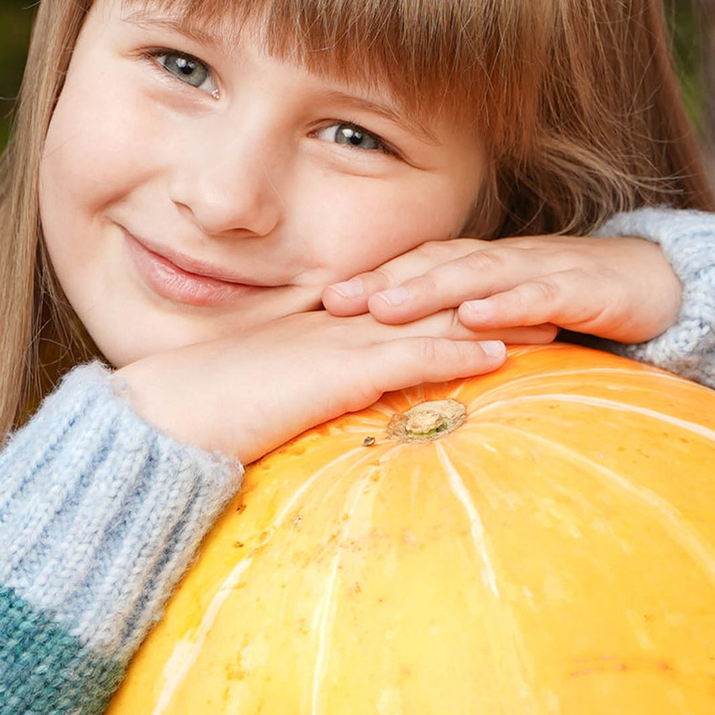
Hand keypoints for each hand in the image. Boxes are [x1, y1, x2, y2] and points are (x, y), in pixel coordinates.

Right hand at [113, 304, 517, 464]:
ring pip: (433, 321)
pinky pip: (410, 356)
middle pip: (430, 303)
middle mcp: (335, 323)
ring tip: (549, 322)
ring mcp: (338, 342)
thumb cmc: (200, 414)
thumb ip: (300, 392)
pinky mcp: (337, 371)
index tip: (494, 297)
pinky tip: (499, 354)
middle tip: (545, 296)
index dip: (451, 297)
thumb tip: (322, 408)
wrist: (165, 418)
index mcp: (318, 326)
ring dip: (494, 319)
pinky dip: (457, 350)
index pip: (400, 304)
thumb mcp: (262, 396)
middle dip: (490, 299)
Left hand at [319, 232, 683, 347]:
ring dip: (429, 288)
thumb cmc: (571, 301)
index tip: (315, 301)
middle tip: (332, 301)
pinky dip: (505, 304)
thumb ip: (463, 329)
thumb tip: (401, 361)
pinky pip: (536, 295)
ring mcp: (538, 271)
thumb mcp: (508, 314)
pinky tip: (476, 316)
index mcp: (480, 266)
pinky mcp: (577, 288)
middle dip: (381, 281)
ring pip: (475, 275)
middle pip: (433, 265)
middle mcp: (501, 261)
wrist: (654, 284)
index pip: (415, 265)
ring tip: (385, 307)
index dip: (367, 279)